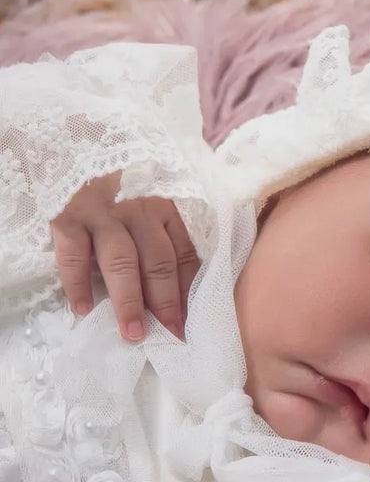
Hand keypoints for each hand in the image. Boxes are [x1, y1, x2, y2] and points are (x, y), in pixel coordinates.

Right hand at [51, 173, 198, 341]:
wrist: (74, 146)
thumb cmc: (120, 184)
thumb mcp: (150, 200)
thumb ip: (165, 233)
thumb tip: (179, 286)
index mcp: (166, 209)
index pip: (184, 255)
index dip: (188, 292)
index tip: (189, 322)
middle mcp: (139, 211)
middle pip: (158, 262)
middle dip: (164, 303)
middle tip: (169, 335)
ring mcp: (103, 213)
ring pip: (122, 262)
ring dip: (128, 300)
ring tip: (132, 332)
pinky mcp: (67, 216)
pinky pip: (73, 254)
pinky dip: (78, 283)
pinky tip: (83, 309)